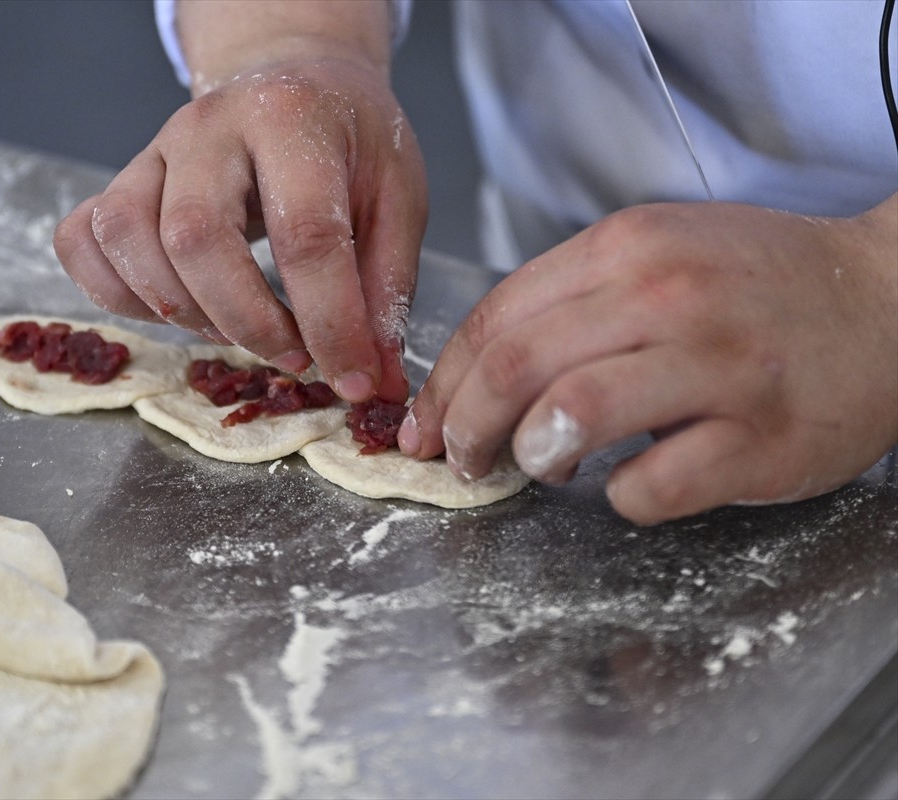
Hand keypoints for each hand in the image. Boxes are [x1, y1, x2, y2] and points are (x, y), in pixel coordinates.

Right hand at [54, 3, 426, 403]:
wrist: (296, 80)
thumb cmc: (348, 142)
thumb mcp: (397, 199)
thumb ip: (386, 287)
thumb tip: (374, 380)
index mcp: (291, 119)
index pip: (304, 235)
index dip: (330, 323)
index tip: (353, 380)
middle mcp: (209, 126)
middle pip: (196, 237)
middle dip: (247, 323)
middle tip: (294, 357)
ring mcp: (154, 149)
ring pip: (126, 237)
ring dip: (180, 310)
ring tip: (236, 329)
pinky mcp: (122, 178)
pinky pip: (82, 239)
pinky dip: (114, 292)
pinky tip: (173, 310)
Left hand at [399, 197, 897, 524]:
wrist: (889, 301)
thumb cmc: (757, 288)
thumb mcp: (659, 255)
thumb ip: (571, 301)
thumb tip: (477, 374)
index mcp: (627, 248)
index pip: (495, 317)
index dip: (443, 382)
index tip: (426, 422)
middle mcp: (667, 296)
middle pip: (514, 364)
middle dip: (464, 425)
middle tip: (462, 458)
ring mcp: (718, 366)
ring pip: (572, 413)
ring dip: (530, 454)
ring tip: (539, 465)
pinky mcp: (761, 438)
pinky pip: (654, 483)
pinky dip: (619, 497)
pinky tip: (625, 487)